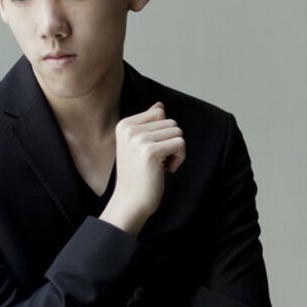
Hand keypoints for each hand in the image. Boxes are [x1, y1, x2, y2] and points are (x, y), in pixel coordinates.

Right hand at [100, 102, 185, 235]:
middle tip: (157, 161)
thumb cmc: (137, 176)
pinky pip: (181, 144)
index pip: (159, 112)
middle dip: (171, 142)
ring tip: (161, 165)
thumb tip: (160, 104)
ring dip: (176, 151)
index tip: (151, 151)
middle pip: (171, 122)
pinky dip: (179, 159)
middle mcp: (130, 129)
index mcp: (125, 124)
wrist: (130, 202)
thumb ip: (148, 124)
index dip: (162, 133)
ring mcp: (139, 139)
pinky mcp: (151, 152)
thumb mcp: (137, 145)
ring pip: (178, 132)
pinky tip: (165, 170)